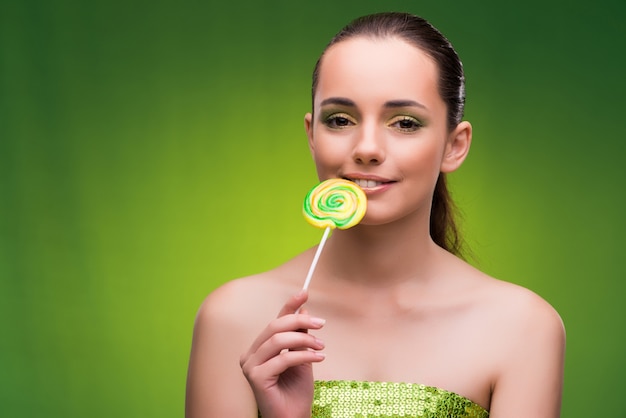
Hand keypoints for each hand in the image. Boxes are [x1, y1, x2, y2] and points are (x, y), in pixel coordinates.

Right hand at [240, 290, 325, 417]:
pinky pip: (283, 358)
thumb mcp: (301, 357)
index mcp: (259, 348)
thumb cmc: (296, 391)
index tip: (304, 292)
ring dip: (304, 340)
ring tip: (321, 347)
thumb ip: (299, 336)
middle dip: (300, 321)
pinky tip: (319, 359)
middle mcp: (250, 355)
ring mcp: (250, 366)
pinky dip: (304, 356)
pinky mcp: (255, 377)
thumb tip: (303, 310)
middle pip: (275, 327)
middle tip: (321, 324)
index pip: (274, 322)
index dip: (289, 306)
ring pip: (278, 340)